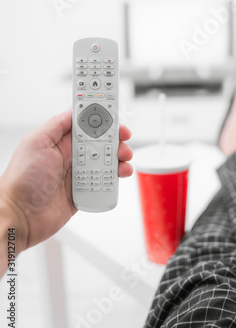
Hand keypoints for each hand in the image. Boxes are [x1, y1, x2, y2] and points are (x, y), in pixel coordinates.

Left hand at [0, 110, 132, 253]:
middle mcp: (71, 155)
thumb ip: (57, 124)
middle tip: (123, 136)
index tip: (113, 113)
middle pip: (101, 140)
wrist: (20, 217)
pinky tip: (118, 175)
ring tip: (123, 158)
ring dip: (118, 156)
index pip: (84, 122)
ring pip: (106, 159)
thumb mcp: (36, 142)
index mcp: (60, 140)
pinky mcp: (84, 190)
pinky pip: (106, 181)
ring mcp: (78, 172)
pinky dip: (116, 177)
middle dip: (115, 136)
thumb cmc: (22, 180)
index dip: (100, 116)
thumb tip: (76, 110)